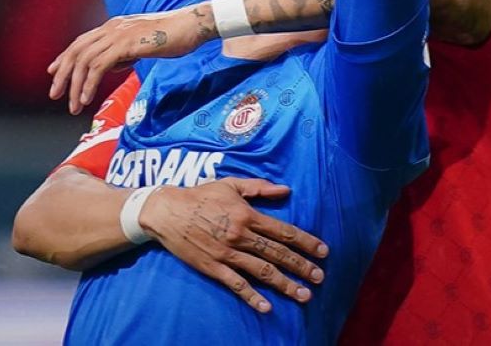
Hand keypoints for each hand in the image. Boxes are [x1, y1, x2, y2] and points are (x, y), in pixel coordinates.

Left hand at [48, 4, 216, 113]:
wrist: (192, 25)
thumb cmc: (173, 36)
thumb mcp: (142, 44)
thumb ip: (124, 53)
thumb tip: (110, 66)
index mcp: (114, 26)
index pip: (81, 42)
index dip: (64, 57)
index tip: (53, 73)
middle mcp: (111, 28)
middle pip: (76, 50)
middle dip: (63, 74)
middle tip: (55, 94)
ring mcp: (118, 34)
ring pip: (84, 60)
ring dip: (76, 85)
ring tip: (73, 105)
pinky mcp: (127, 44)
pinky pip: (99, 66)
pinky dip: (89, 83)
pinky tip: (87, 98)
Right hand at [139, 178, 328, 313]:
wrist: (167, 212)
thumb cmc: (200, 195)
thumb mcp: (230, 185)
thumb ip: (258, 188)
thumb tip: (285, 189)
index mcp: (247, 214)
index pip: (283, 231)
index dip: (305, 242)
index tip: (323, 251)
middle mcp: (241, 235)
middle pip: (277, 253)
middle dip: (301, 266)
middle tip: (319, 277)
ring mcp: (227, 254)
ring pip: (262, 271)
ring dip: (285, 284)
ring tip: (303, 295)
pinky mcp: (214, 268)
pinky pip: (236, 284)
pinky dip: (252, 296)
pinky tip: (267, 306)